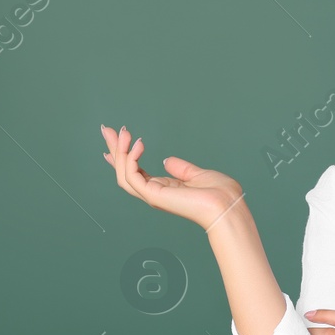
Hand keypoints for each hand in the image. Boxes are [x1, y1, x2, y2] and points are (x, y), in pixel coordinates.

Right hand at [99, 124, 246, 230]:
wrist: (227, 205)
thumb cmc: (219, 194)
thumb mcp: (197, 174)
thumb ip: (181, 168)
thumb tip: (166, 160)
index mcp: (164, 190)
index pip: (136, 173)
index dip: (123, 158)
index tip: (114, 141)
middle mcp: (155, 194)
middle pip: (125, 172)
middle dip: (115, 150)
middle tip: (107, 129)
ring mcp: (153, 196)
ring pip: (123, 174)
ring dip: (119, 151)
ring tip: (124, 132)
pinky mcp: (154, 196)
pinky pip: (132, 176)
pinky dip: (131, 159)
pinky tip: (138, 143)